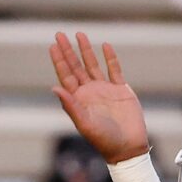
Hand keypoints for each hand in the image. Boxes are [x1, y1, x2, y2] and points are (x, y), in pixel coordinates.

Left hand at [49, 31, 149, 163]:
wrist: (128, 147)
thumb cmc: (104, 141)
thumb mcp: (85, 124)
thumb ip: (71, 106)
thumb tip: (55, 88)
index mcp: (79, 100)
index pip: (66, 77)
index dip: (60, 61)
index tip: (53, 46)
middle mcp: (90, 93)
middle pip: (76, 67)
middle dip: (68, 51)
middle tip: (59, 34)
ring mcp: (105, 90)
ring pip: (93, 65)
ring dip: (86, 50)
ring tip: (79, 34)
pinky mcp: (121, 90)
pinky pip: (114, 70)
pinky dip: (110, 58)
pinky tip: (105, 46)